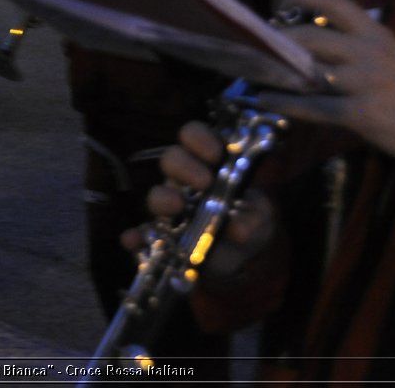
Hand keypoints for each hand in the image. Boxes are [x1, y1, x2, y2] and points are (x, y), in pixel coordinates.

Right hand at [134, 121, 275, 279]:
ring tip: (178, 207)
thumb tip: (238, 229)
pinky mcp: (160, 238)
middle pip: (171, 160)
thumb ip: (255, 217)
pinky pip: (139, 235)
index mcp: (206, 163)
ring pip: (155, 195)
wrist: (242, 257)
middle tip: (205, 182)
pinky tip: (133, 240)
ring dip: (163, 198)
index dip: (199, 138)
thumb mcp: (261, 216)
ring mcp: (170, 210)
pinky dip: (134, 237)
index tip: (215, 153)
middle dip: (184, 166)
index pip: (193, 137)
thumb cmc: (248, 221)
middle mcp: (183, 181)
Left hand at [256, 0, 394, 174]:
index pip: (337, 1)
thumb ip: (361, 46)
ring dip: (275, 73)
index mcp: (377, 33)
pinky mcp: (360, 113)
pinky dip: (284, 105)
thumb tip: (320, 42)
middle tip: (257, 44)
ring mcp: (364, 82)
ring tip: (254, 72)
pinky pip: (312, 107)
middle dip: (278, 40)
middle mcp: (368, 52)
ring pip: (306, 71)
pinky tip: (265, 101)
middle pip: (310, 36)